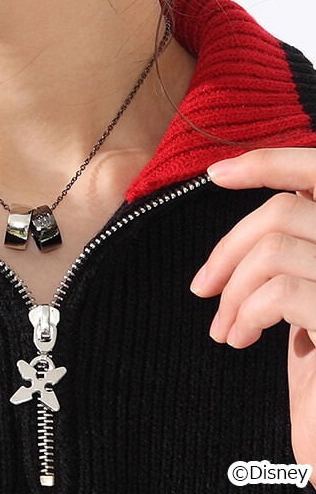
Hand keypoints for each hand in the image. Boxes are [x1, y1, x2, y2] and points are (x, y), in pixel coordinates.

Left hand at [190, 148, 315, 478]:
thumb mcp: (301, 297)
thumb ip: (289, 253)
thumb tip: (239, 231)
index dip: (268, 162)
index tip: (215, 175)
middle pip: (284, 211)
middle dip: (227, 248)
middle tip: (200, 288)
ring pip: (274, 247)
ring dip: (233, 288)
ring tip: (224, 327)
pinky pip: (279, 290)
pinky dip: (246, 311)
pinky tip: (240, 339)